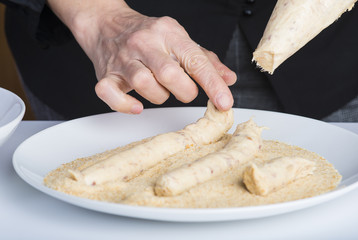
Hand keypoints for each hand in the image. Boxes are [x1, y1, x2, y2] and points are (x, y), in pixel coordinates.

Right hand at [47, 0, 236, 113]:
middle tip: (185, 91)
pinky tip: (136, 106)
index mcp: (168, 33)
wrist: (107, 24)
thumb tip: (228, 79)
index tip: (224, 102)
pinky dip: (124, 104)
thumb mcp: (180, 40)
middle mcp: (145, 43)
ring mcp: (123, 59)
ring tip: (160, 90)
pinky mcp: (106, 74)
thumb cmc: (148, 35)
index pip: (195, 60)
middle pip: (169, 73)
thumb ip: (205, 60)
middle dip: (185, 91)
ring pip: (144, 84)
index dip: (212, 84)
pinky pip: (110, 93)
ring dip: (159, 97)